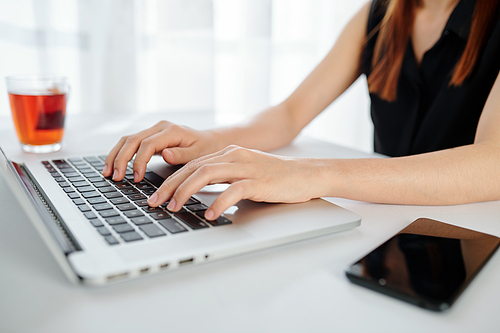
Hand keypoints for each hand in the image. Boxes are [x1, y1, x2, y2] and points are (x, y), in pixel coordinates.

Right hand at [102, 121, 219, 181]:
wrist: (210, 141)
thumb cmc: (206, 149)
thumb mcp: (199, 154)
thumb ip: (182, 155)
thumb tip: (165, 154)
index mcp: (172, 131)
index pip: (148, 143)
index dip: (139, 160)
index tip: (137, 177)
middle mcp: (160, 127)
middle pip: (133, 139)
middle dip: (122, 159)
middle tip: (116, 177)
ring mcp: (154, 131)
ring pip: (127, 139)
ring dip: (116, 155)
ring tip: (108, 173)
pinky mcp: (150, 137)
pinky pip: (131, 143)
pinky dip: (120, 154)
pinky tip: (113, 166)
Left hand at [147, 145, 320, 219]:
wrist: (305, 175)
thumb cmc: (274, 178)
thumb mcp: (243, 172)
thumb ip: (221, 177)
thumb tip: (196, 193)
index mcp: (228, 154)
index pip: (192, 165)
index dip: (171, 180)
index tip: (156, 195)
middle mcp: (234, 157)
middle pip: (194, 168)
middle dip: (170, 186)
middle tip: (154, 202)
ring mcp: (246, 167)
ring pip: (208, 174)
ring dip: (187, 191)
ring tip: (174, 207)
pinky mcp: (258, 181)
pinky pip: (234, 190)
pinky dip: (219, 202)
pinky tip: (210, 214)